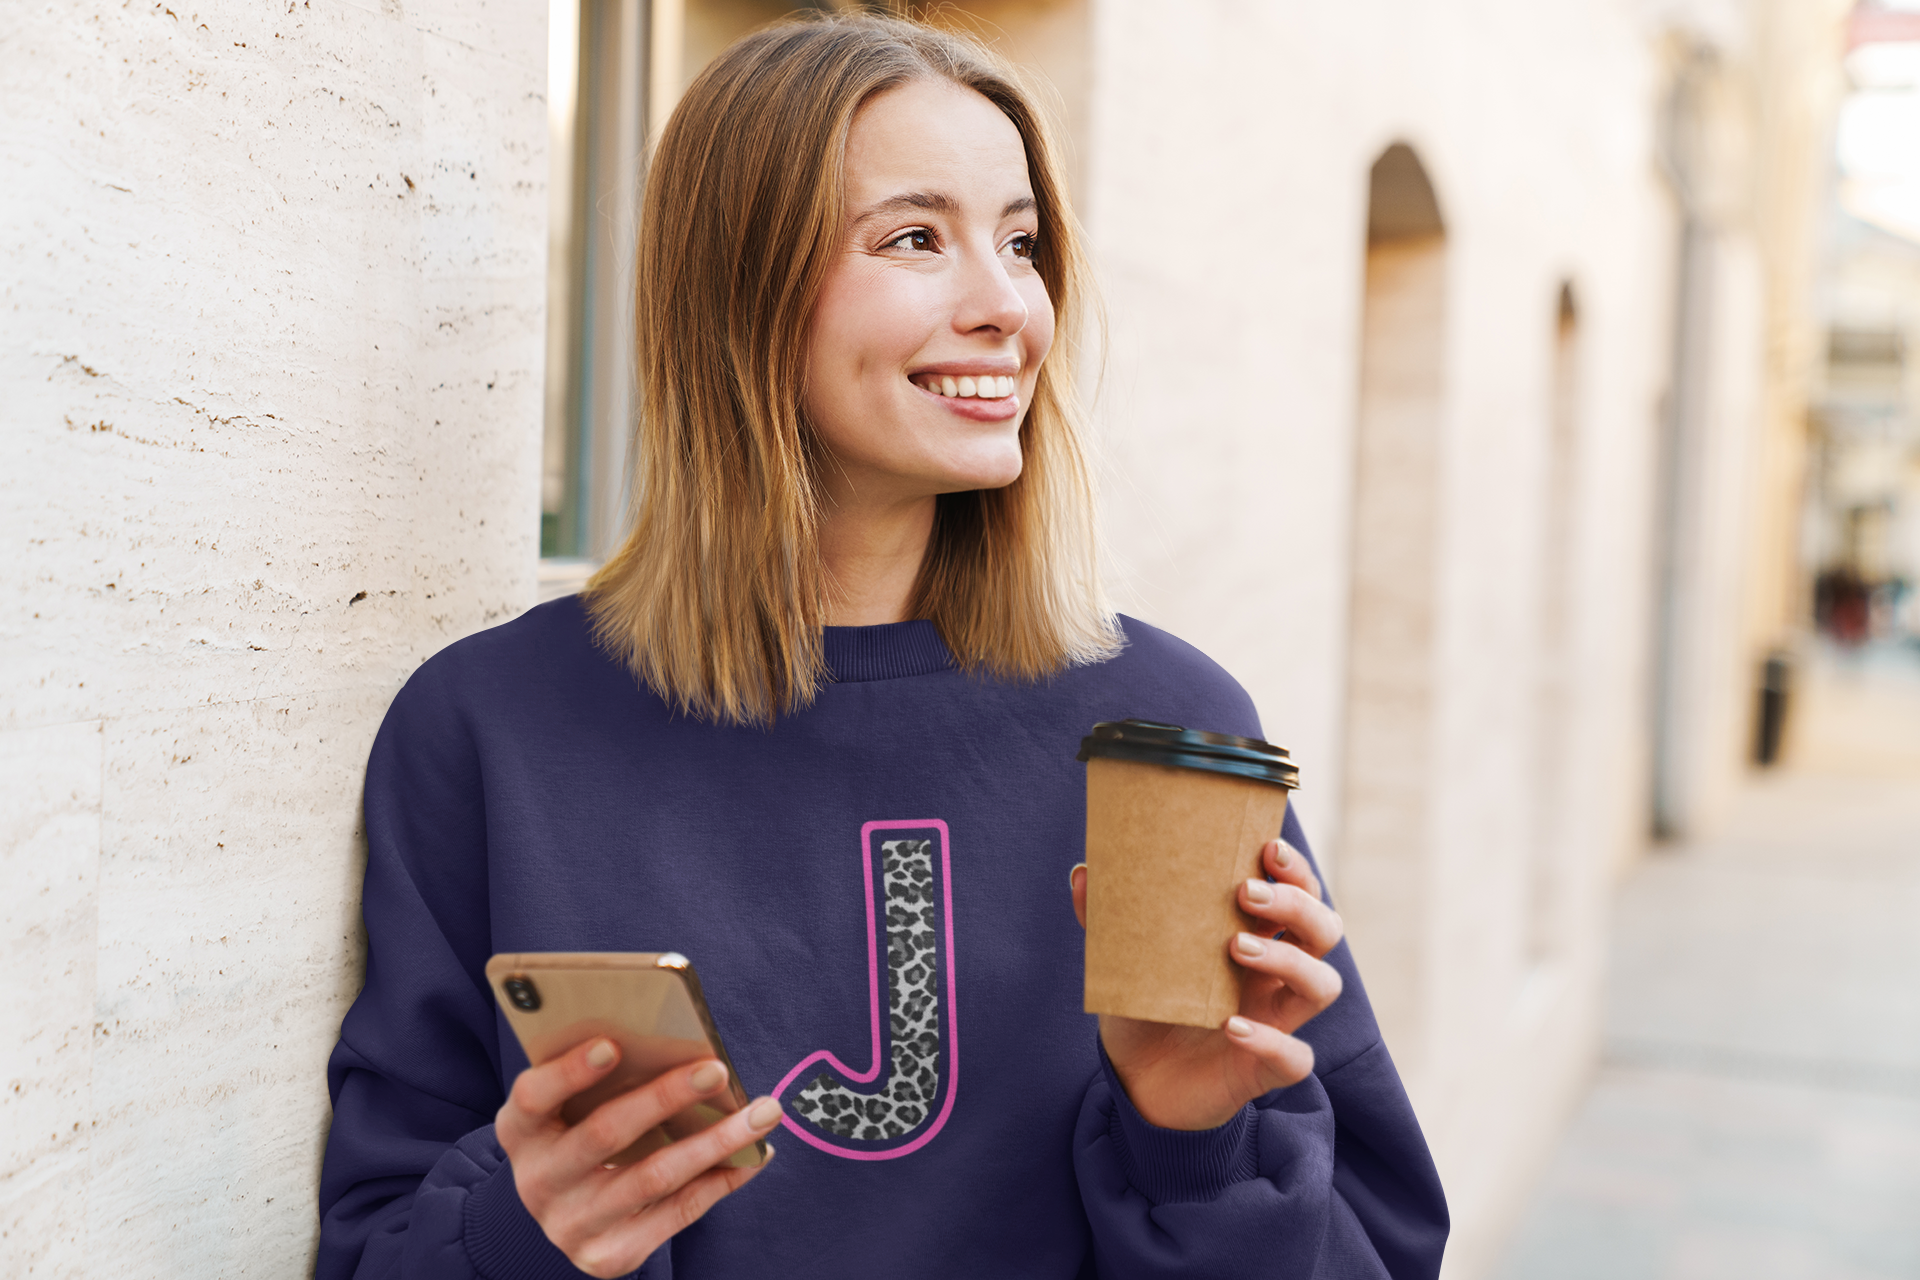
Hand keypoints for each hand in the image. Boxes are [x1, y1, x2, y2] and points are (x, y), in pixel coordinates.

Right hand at [494, 1039, 781, 1277]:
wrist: (563, 1217)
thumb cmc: (577, 1135)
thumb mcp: (568, 1109)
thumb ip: (602, 1079)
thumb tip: (680, 1047)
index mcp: (521, 1130)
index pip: (534, 1096)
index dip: (570, 1072)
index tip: (613, 1044)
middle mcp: (538, 1181)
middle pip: (605, 1134)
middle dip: (665, 1097)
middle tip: (716, 1069)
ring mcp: (572, 1224)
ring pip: (654, 1177)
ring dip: (716, 1142)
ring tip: (762, 1113)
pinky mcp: (609, 1256)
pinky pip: (676, 1213)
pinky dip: (721, 1180)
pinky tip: (753, 1155)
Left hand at [1070, 838, 1344, 1130]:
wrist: (1137, 1081)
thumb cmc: (1145, 1008)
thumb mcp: (1124, 961)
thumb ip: (1107, 918)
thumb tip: (1082, 873)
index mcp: (1255, 938)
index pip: (1301, 894)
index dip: (1296, 870)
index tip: (1268, 848)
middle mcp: (1275, 976)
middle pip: (1324, 929)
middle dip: (1297, 904)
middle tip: (1247, 893)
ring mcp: (1276, 1021)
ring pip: (1324, 985)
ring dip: (1290, 960)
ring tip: (1237, 948)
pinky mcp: (1265, 1068)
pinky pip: (1295, 1057)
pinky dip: (1270, 1040)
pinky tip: (1231, 1026)